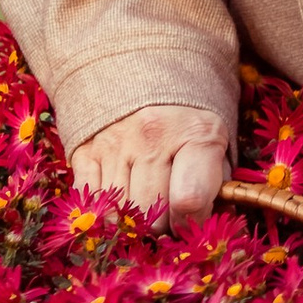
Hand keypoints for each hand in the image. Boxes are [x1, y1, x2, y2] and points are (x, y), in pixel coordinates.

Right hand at [71, 105, 230, 224]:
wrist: (145, 75)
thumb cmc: (186, 121)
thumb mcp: (217, 142)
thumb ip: (216, 185)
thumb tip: (203, 227)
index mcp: (194, 133)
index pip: (189, 200)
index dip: (190, 223)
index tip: (190, 222)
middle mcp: (151, 137)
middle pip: (151, 214)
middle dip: (161, 226)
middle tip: (166, 215)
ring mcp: (114, 144)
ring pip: (119, 214)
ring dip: (132, 222)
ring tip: (143, 208)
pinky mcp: (86, 151)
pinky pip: (90, 201)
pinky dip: (103, 211)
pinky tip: (117, 203)